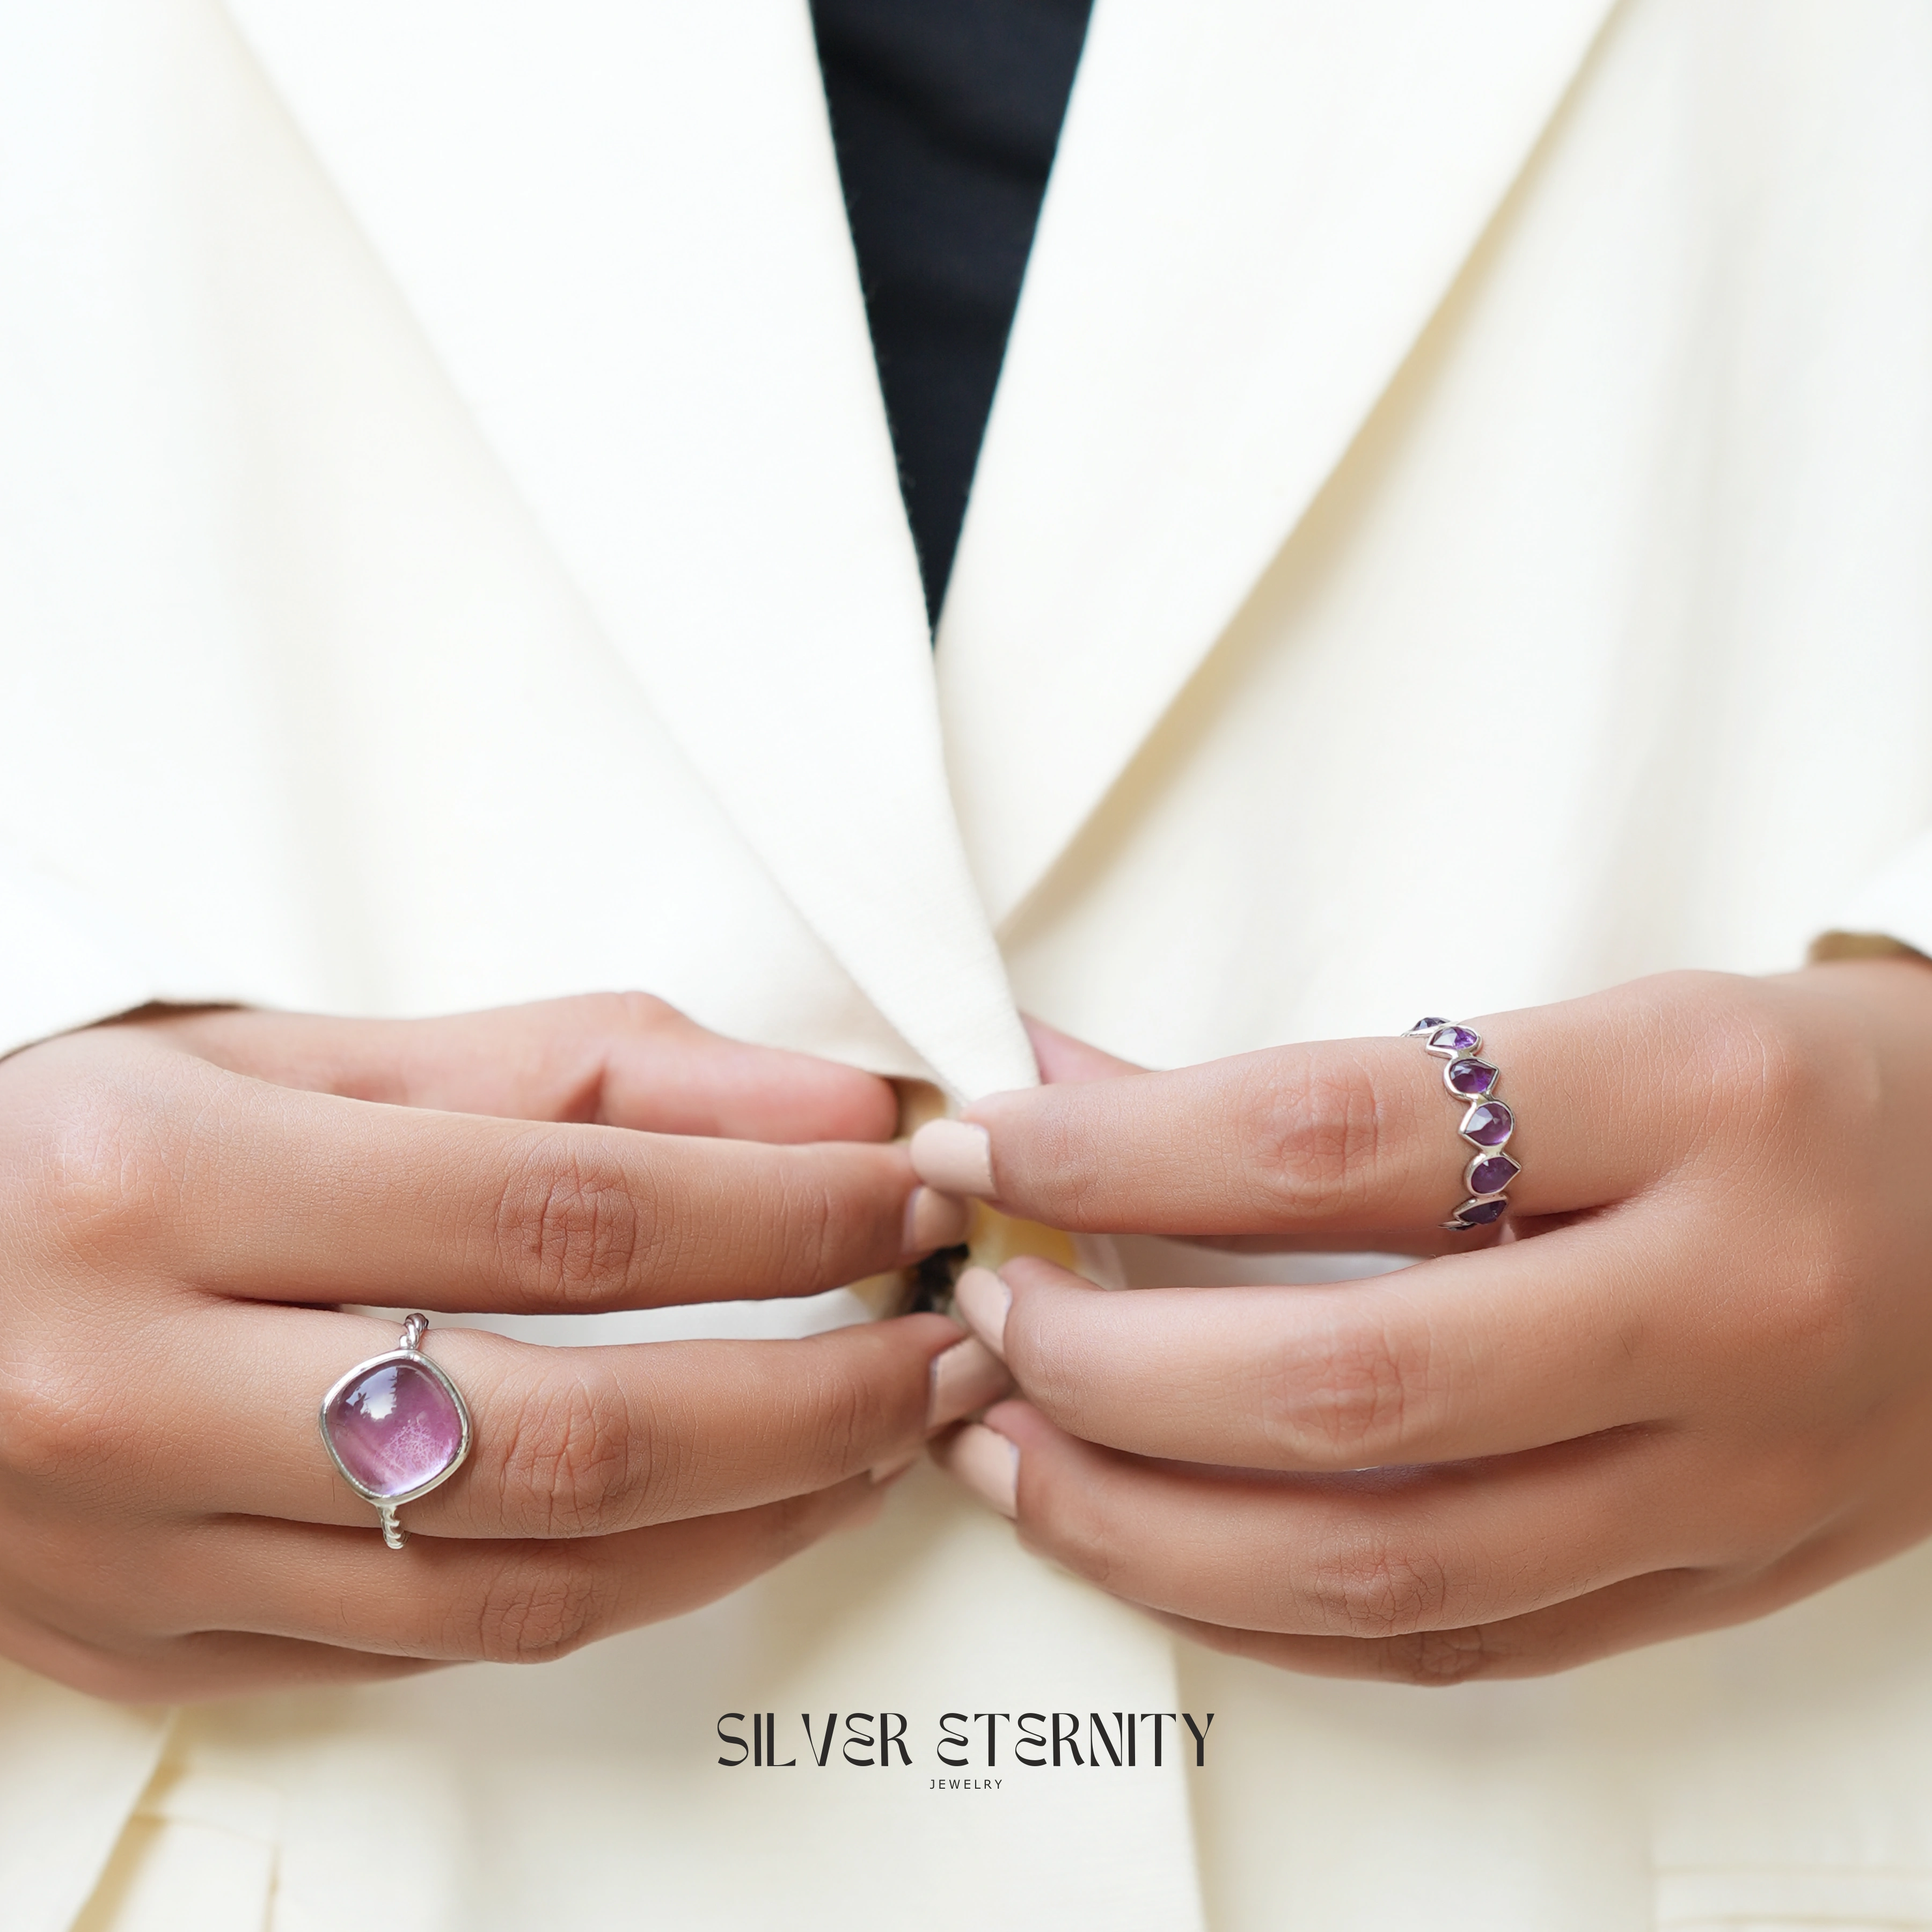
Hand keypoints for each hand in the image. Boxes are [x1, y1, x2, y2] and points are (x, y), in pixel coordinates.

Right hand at [0, 995, 1001, 1699]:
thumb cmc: (57, 1142)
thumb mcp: (280, 1052)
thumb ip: (560, 1069)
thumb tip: (817, 1107)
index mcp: (161, 1188)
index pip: (561, 1212)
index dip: (779, 1209)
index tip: (909, 1189)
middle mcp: (137, 1393)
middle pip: (571, 1428)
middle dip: (812, 1396)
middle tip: (945, 1343)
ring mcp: (143, 1559)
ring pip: (526, 1580)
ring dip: (753, 1516)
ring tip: (878, 1439)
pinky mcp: (162, 1654)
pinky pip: (439, 1648)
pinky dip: (620, 1586)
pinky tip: (724, 1517)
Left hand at [911, 963, 1931, 1680]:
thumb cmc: (1819, 1085)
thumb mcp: (1606, 1023)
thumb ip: (1345, 1084)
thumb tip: (1082, 1092)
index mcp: (1691, 1103)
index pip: (1330, 1141)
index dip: (1115, 1157)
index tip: (988, 1149)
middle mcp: (1723, 1306)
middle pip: (1339, 1386)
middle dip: (1103, 1366)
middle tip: (983, 1313)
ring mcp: (1732, 1483)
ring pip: (1382, 1563)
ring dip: (1147, 1526)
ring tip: (1011, 1457)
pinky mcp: (1718, 1588)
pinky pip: (1455, 1647)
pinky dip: (1270, 1618)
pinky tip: (1157, 1560)